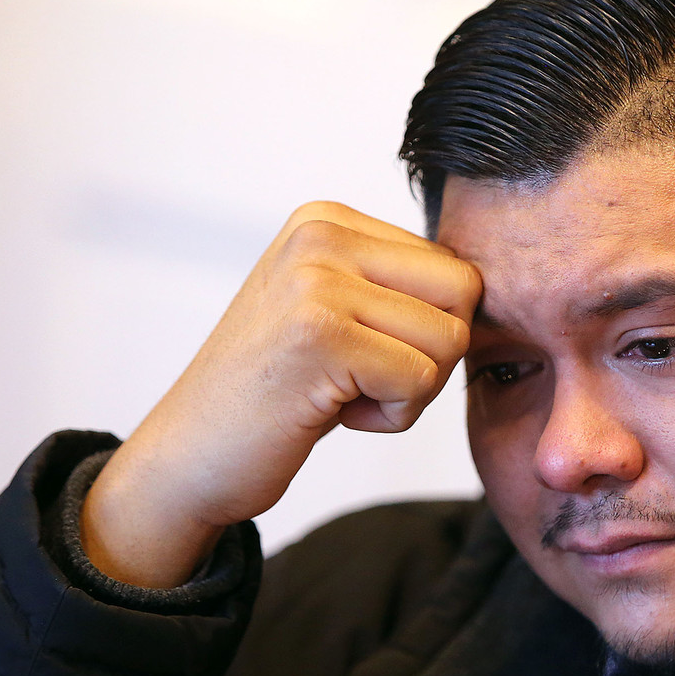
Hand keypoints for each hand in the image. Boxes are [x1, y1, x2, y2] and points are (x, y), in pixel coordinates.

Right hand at [81, 202, 481, 586]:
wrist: (189, 455)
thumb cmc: (275, 393)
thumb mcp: (334, 311)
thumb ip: (396, 284)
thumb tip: (485, 282)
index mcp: (329, 220)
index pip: (453, 266)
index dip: (426, 328)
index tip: (358, 352)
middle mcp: (322, 235)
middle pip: (464, 293)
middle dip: (433, 354)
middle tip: (363, 379)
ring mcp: (317, 280)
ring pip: (450, 338)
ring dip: (411, 390)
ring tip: (341, 392)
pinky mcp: (320, 334)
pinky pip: (421, 379)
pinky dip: (392, 416)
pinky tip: (332, 413)